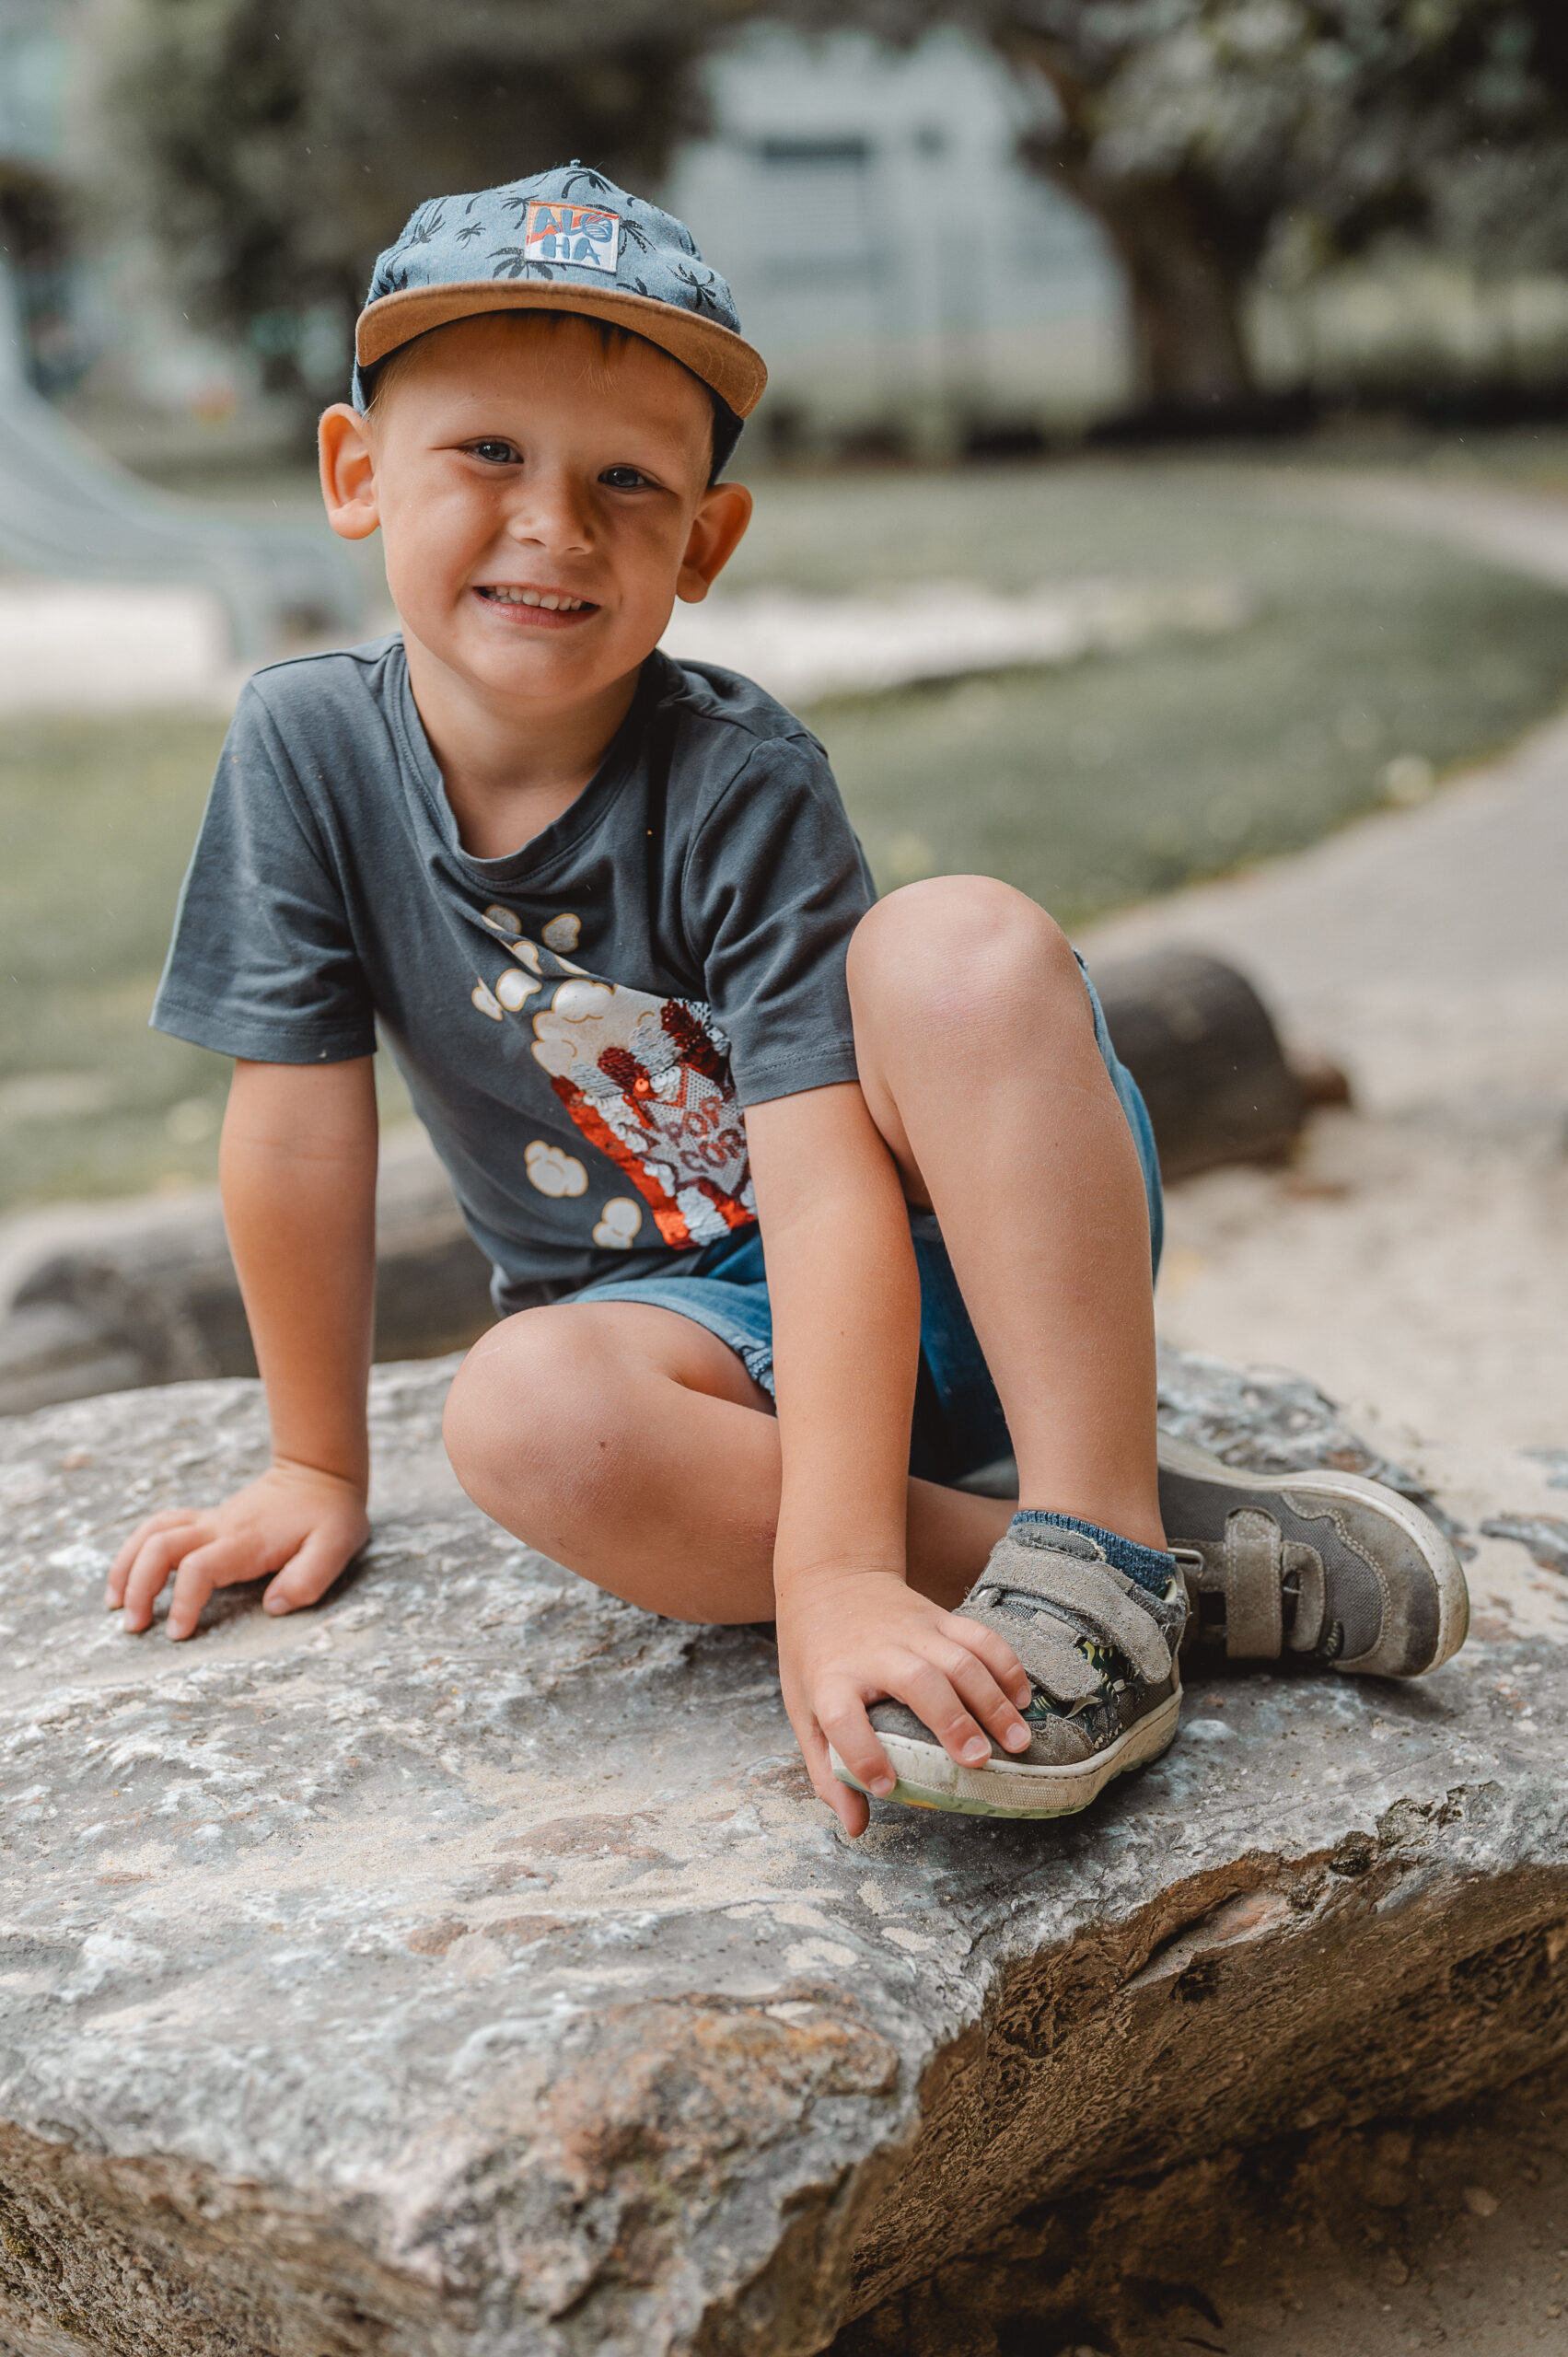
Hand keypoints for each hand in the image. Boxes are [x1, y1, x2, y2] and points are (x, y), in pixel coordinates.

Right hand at [106, 1460, 370, 1640]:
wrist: (320, 1471)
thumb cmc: (330, 1513)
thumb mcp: (337, 1545)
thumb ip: (309, 1578)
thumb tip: (272, 1606)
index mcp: (246, 1541)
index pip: (198, 1569)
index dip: (183, 1603)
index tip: (178, 1634)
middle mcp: (219, 1527)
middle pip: (159, 1547)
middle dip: (138, 1587)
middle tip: (134, 1626)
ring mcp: (209, 1520)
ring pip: (151, 1533)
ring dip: (126, 1566)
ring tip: (115, 1604)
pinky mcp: (206, 1519)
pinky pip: (159, 1527)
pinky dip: (136, 1549)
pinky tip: (129, 1574)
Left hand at [776, 1567, 1033, 1837]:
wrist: (830, 1580)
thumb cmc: (817, 1658)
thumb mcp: (804, 1711)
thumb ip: (827, 1771)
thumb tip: (856, 1827)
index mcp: (831, 1679)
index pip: (843, 1716)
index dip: (863, 1753)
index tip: (887, 1785)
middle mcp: (873, 1651)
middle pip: (916, 1681)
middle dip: (952, 1720)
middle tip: (978, 1760)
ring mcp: (911, 1630)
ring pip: (959, 1658)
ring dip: (992, 1700)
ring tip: (1017, 1741)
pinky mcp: (938, 1616)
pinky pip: (980, 1636)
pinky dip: (1006, 1665)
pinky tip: (1022, 1699)